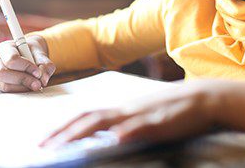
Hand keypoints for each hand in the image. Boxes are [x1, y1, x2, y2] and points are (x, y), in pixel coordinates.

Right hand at [0, 35, 55, 91]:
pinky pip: (7, 91)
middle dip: (22, 79)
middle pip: (2, 73)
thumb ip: (44, 63)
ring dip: (22, 87)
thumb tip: (43, 80)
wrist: (27, 53)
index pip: (11, 59)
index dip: (25, 67)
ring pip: (4, 85)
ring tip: (36, 85)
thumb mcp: (40, 52)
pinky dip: (20, 90)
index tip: (38, 72)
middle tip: (38, 83)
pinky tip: (29, 86)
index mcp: (4, 48)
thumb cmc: (31, 51)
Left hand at [39, 80, 221, 147]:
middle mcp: (127, 110)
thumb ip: (127, 124)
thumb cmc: (174, 108)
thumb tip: (108, 135)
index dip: (65, 126)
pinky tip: (115, 139)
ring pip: (108, 121)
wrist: (203, 98)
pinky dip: (126, 132)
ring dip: (83, 132)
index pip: (88, 116)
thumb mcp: (145, 116)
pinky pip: (140, 126)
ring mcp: (141, 115)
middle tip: (42, 146)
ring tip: (63, 144)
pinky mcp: (159, 121)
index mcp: (123, 109)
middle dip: (63, 132)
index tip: (46, 138)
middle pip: (89, 118)